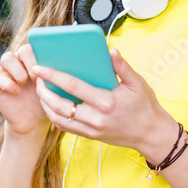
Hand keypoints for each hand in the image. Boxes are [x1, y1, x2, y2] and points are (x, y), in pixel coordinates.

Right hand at [0, 44, 48, 139]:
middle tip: (36, 79)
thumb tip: (62, 62)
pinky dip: (6, 82)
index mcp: (34, 60)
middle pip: (22, 49)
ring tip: (24, 82)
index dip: (40, 56)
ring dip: (18, 70)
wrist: (33, 121)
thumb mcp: (53, 87)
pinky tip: (16, 91)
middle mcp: (19, 62)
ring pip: (7, 58)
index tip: (46, 71)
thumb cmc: (45, 102)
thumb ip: (54, 73)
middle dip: (30, 63)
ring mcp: (6, 72)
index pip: (35, 46)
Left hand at [32, 48, 177, 160]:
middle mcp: (96, 118)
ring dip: (46, 104)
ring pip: (58, 119)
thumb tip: (111, 51)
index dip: (53, 76)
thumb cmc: (145, 107)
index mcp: (106, 102)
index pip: (73, 87)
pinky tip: (52, 104)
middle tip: (36, 78)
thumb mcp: (138, 83)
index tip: (40, 67)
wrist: (150, 135)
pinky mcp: (90, 136)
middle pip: (59, 105)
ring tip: (41, 90)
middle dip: (43, 91)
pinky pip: (65, 127)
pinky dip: (54, 116)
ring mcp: (91, 129)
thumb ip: (123, 67)